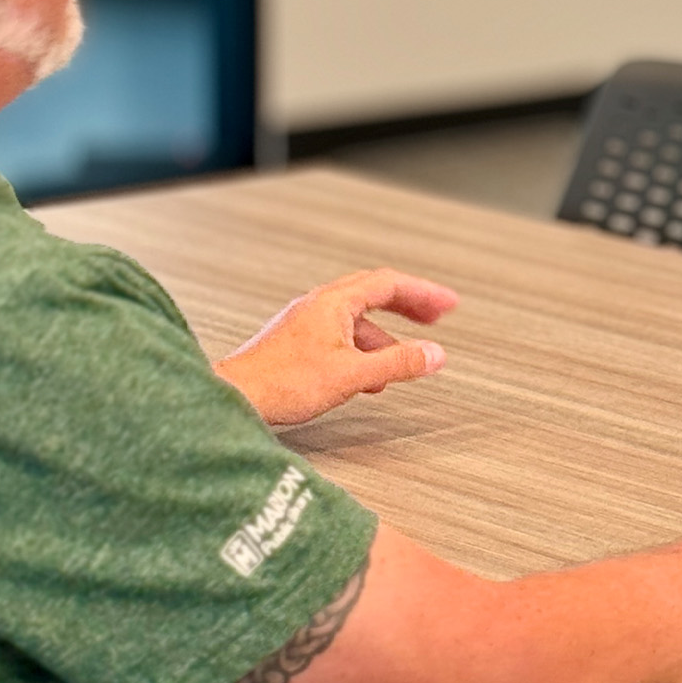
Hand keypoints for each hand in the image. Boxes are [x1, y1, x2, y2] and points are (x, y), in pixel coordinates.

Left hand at [215, 268, 458, 425]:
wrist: (234, 398)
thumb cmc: (280, 383)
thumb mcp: (352, 374)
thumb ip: (397, 363)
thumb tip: (433, 354)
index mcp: (333, 303)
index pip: (388, 284)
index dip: (424, 293)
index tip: (447, 303)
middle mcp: (317, 306)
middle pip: (373, 293)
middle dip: (408, 305)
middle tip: (434, 316)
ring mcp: (303, 323)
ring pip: (355, 318)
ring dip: (385, 334)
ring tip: (402, 359)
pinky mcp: (294, 343)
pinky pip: (340, 335)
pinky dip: (363, 348)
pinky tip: (365, 375)